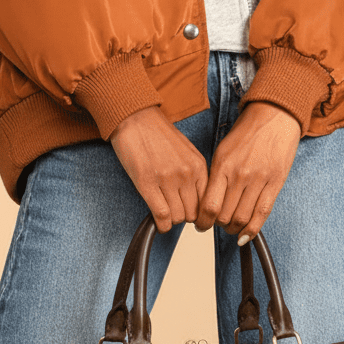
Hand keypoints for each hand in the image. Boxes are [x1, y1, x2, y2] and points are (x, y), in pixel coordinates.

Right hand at [109, 107, 208, 232]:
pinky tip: (157, 221)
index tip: (189, 212)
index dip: (198, 213)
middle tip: (174, 211)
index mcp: (198, 166)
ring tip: (163, 212)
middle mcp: (186, 173)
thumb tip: (195, 201)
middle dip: (183, 217)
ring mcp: (167, 179)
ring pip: (177, 218)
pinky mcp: (148, 183)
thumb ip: (194, 175)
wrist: (136, 119)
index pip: (207, 202)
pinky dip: (160, 224)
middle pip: (192, 214)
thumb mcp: (186, 153)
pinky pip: (162, 216)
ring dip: (170, 220)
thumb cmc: (157, 135)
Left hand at [194, 102, 300, 242]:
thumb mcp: (223, 150)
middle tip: (218, 224)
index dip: (203, 222)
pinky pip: (262, 214)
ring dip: (234, 229)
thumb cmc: (248, 132)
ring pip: (242, 218)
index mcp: (222, 165)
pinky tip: (245, 235)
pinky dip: (252, 230)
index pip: (208, 206)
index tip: (201, 225)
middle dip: (218, 225)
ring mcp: (259, 179)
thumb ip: (215, 177)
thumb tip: (207, 203)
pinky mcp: (275, 183)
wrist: (275, 115)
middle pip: (224, 216)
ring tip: (231, 227)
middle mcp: (239, 174)